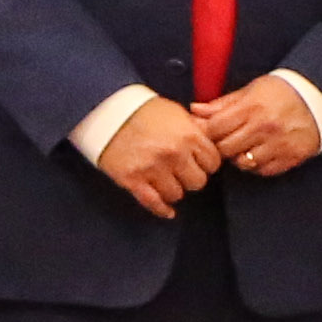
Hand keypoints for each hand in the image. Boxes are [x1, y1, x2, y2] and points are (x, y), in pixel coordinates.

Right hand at [98, 95, 225, 215]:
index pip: (213, 162)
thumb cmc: (143, 110)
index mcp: (189, 135)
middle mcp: (174, 153)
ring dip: (173, 190)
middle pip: (197, 182)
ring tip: (167, 182)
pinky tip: (168, 211)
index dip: (207, 164)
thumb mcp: (176, 113)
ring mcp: (153, 168)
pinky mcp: (133, 179)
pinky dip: (162, 209)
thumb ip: (196, 129)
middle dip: (191, 178)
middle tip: (182, 173)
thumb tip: (213, 139)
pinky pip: (154, 203)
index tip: (199, 164)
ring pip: (177, 194)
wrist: (108, 113)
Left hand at [195, 74, 321, 175]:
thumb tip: (195, 110)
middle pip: (225, 148)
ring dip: (239, 157)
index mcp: (252, 107)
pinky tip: (260, 152)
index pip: (215, 128)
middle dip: (221, 145)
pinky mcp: (291, 157)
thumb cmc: (284, 91)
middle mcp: (264, 127)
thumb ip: (223, 103)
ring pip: (243, 163)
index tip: (209, 131)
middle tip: (226, 140)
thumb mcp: (253, 90)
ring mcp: (278, 144)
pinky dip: (257, 164)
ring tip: (244, 146)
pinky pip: (263, 170)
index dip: (207, 132)